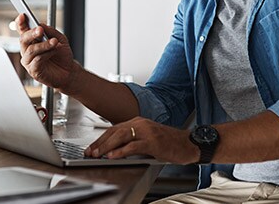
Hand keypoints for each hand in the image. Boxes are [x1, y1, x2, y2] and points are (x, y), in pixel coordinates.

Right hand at [15, 14, 80, 91]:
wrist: (69, 71)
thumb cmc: (62, 55)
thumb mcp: (60, 39)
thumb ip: (50, 31)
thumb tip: (41, 24)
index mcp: (32, 40)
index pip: (23, 30)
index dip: (21, 23)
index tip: (23, 15)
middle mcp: (28, 50)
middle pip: (23, 39)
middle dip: (31, 33)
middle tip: (40, 30)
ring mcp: (29, 61)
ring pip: (31, 50)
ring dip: (43, 45)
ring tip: (54, 42)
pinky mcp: (33, 71)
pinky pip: (37, 60)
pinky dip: (47, 54)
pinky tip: (54, 51)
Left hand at [84, 117, 199, 163]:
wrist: (189, 144)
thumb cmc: (169, 143)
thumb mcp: (147, 139)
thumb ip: (132, 141)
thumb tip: (113, 151)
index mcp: (138, 122)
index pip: (114, 129)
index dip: (100, 139)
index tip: (91, 148)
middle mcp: (140, 123)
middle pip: (114, 131)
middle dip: (99, 143)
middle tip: (89, 152)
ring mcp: (147, 131)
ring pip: (121, 137)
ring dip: (106, 146)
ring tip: (97, 154)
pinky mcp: (153, 141)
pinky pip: (133, 146)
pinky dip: (120, 151)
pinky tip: (112, 156)